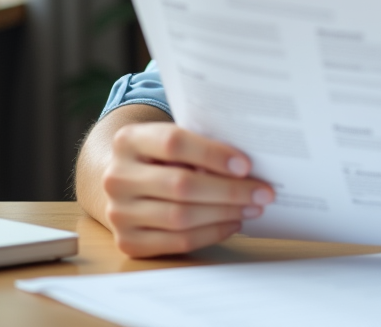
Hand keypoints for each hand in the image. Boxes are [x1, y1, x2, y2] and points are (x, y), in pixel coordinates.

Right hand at [101, 121, 274, 257]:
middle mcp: (116, 177)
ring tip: (253, 207)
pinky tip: (233, 223)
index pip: (174, 143)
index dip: (213, 154)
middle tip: (264, 193)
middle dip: (230, 190)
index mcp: (128, 141)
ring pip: (181, 217)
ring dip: (225, 213)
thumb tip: (248, 165)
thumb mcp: (174, 139)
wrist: (125, 182)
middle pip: (181, 185)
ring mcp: (118, 212)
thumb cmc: (163, 156)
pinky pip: (177, 241)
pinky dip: (211, 233)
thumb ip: (201, 143)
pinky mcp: (127, 241)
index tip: (246, 165)